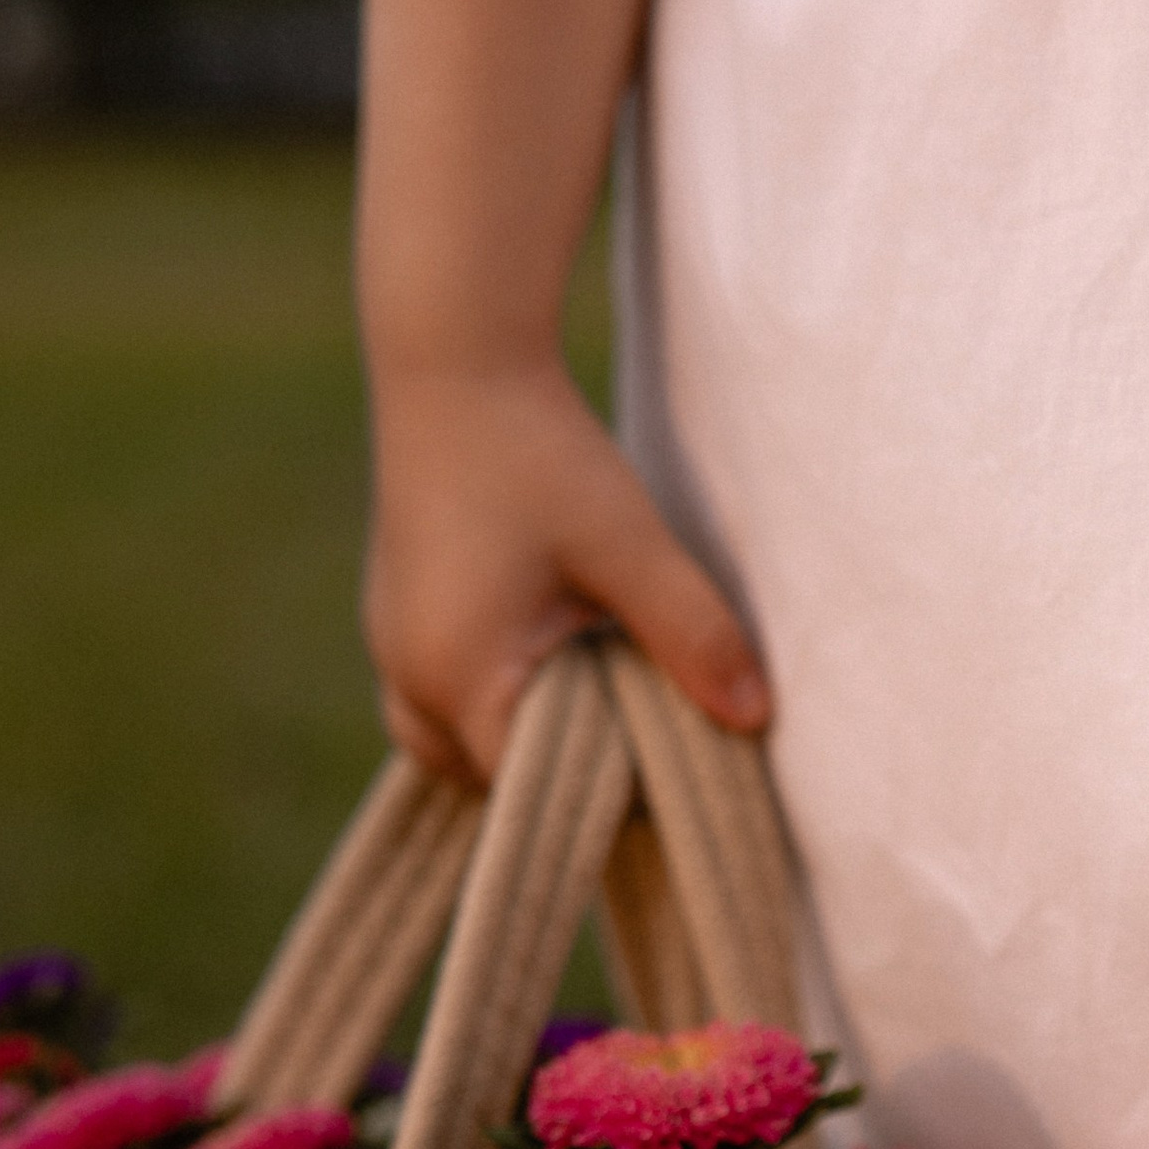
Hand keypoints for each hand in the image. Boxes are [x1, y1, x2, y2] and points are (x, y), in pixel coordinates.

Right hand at [363, 357, 770, 784]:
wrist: (453, 357)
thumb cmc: (537, 449)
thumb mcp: (630, 546)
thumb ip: (694, 635)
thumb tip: (755, 718)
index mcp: (458, 676)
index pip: (534, 792)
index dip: (606, 792)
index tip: (667, 767)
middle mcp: (408, 674)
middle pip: (489, 783)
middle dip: (561, 777)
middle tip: (640, 742)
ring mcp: (393, 646)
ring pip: (455, 746)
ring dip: (520, 742)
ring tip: (595, 707)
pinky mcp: (398, 615)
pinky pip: (442, 698)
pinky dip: (496, 702)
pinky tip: (555, 667)